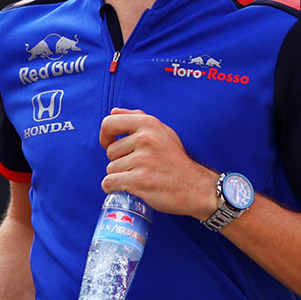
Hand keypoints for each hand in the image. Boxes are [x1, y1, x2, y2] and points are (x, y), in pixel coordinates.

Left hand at [99, 108, 217, 219]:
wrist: (195, 187)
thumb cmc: (176, 161)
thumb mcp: (163, 132)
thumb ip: (138, 118)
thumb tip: (114, 112)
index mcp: (149, 124)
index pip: (109, 123)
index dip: (105, 135)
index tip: (110, 144)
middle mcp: (145, 139)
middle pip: (110, 151)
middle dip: (119, 160)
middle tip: (138, 166)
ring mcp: (142, 160)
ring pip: (110, 169)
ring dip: (120, 176)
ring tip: (139, 176)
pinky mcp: (139, 180)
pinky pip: (110, 183)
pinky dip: (113, 188)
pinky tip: (128, 188)